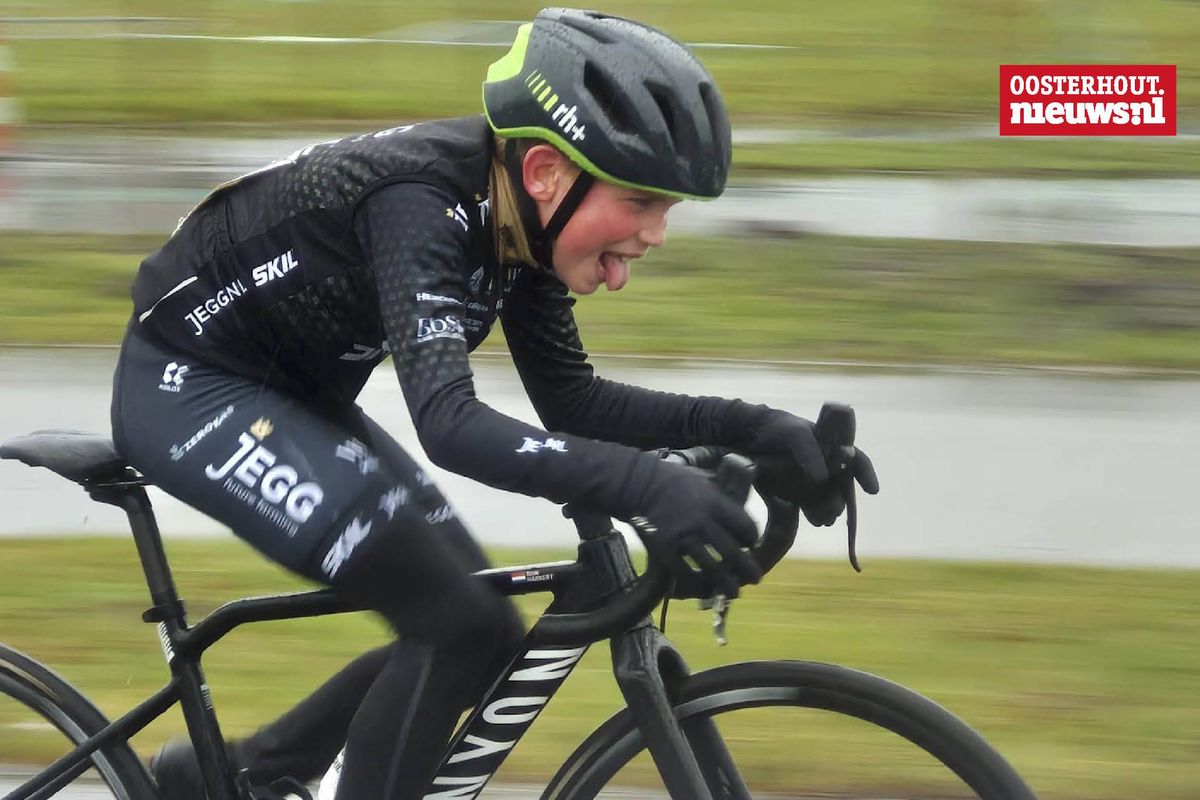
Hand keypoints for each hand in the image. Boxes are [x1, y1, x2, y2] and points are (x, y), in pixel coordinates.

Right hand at [626, 460, 762, 599]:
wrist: (637, 485)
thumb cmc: (671, 480)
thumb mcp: (702, 480)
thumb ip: (719, 498)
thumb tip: (737, 512)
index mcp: (714, 503)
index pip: (744, 526)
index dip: (752, 538)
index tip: (752, 544)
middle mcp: (701, 522)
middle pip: (732, 551)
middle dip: (747, 569)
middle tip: (755, 578)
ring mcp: (683, 538)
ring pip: (711, 568)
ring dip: (726, 583)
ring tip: (734, 592)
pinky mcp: (665, 550)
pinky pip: (685, 573)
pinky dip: (696, 584)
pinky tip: (704, 588)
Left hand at [739, 407, 878, 525]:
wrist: (748, 435)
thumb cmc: (777, 428)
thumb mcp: (795, 434)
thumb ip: (809, 452)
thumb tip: (821, 478)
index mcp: (832, 445)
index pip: (856, 460)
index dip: (866, 474)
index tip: (872, 490)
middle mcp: (825, 463)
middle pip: (841, 485)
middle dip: (841, 499)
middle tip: (835, 511)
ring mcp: (811, 477)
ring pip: (827, 496)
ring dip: (828, 508)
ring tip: (823, 519)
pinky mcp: (796, 488)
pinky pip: (810, 502)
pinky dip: (813, 511)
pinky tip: (814, 519)